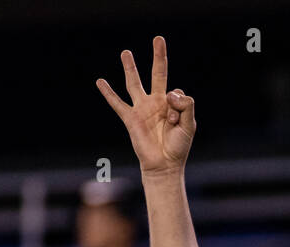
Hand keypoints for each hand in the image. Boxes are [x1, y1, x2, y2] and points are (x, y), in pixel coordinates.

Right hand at [96, 36, 195, 177]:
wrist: (164, 165)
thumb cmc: (178, 146)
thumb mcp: (189, 124)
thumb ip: (185, 105)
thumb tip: (170, 92)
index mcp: (172, 104)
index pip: (176, 91)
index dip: (177, 103)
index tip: (174, 120)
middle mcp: (156, 102)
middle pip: (157, 74)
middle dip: (158, 57)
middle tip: (158, 38)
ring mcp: (142, 109)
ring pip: (135, 83)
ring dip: (131, 68)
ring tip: (126, 52)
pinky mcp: (131, 119)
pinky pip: (117, 103)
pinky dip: (108, 93)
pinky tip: (100, 81)